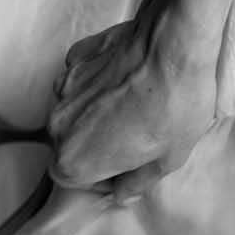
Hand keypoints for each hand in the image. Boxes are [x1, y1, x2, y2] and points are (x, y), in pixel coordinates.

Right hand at [47, 8, 219, 200]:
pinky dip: (99, 82)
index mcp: (75, 159)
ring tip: (135, 105)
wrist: (175, 41)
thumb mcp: (168, 158)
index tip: (127, 167)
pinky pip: (82, 79)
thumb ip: (138, 182)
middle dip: (97, 145)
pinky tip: (128, 79)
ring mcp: (64, 87)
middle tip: (136, 136)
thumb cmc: (174, 103)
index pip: (74, 181)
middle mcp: (59, 125)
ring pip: (75, 111)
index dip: (100, 177)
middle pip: (70, 145)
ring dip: (97, 114)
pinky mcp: (76, 57)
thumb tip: (123, 192)